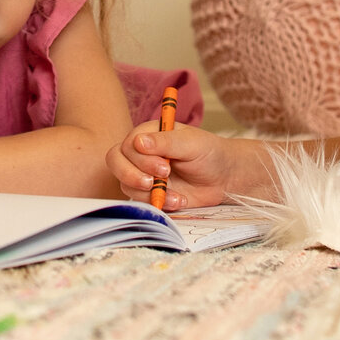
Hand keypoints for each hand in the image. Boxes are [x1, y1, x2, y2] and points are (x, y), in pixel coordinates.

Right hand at [109, 121, 244, 210]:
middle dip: (134, 176)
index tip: (164, 167)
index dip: (140, 159)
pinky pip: (141, 201)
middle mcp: (140, 154)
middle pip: (116, 163)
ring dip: (149, 193)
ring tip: (176, 196)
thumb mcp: (190, 143)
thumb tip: (138, 142)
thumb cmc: (208, 152)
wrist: (223, 177)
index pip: (126, 146)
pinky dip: (159, 204)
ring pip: (126, 185)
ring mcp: (144, 175)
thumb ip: (165, 142)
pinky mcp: (150, 194)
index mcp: (147, 135)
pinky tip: (179, 201)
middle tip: (156, 182)